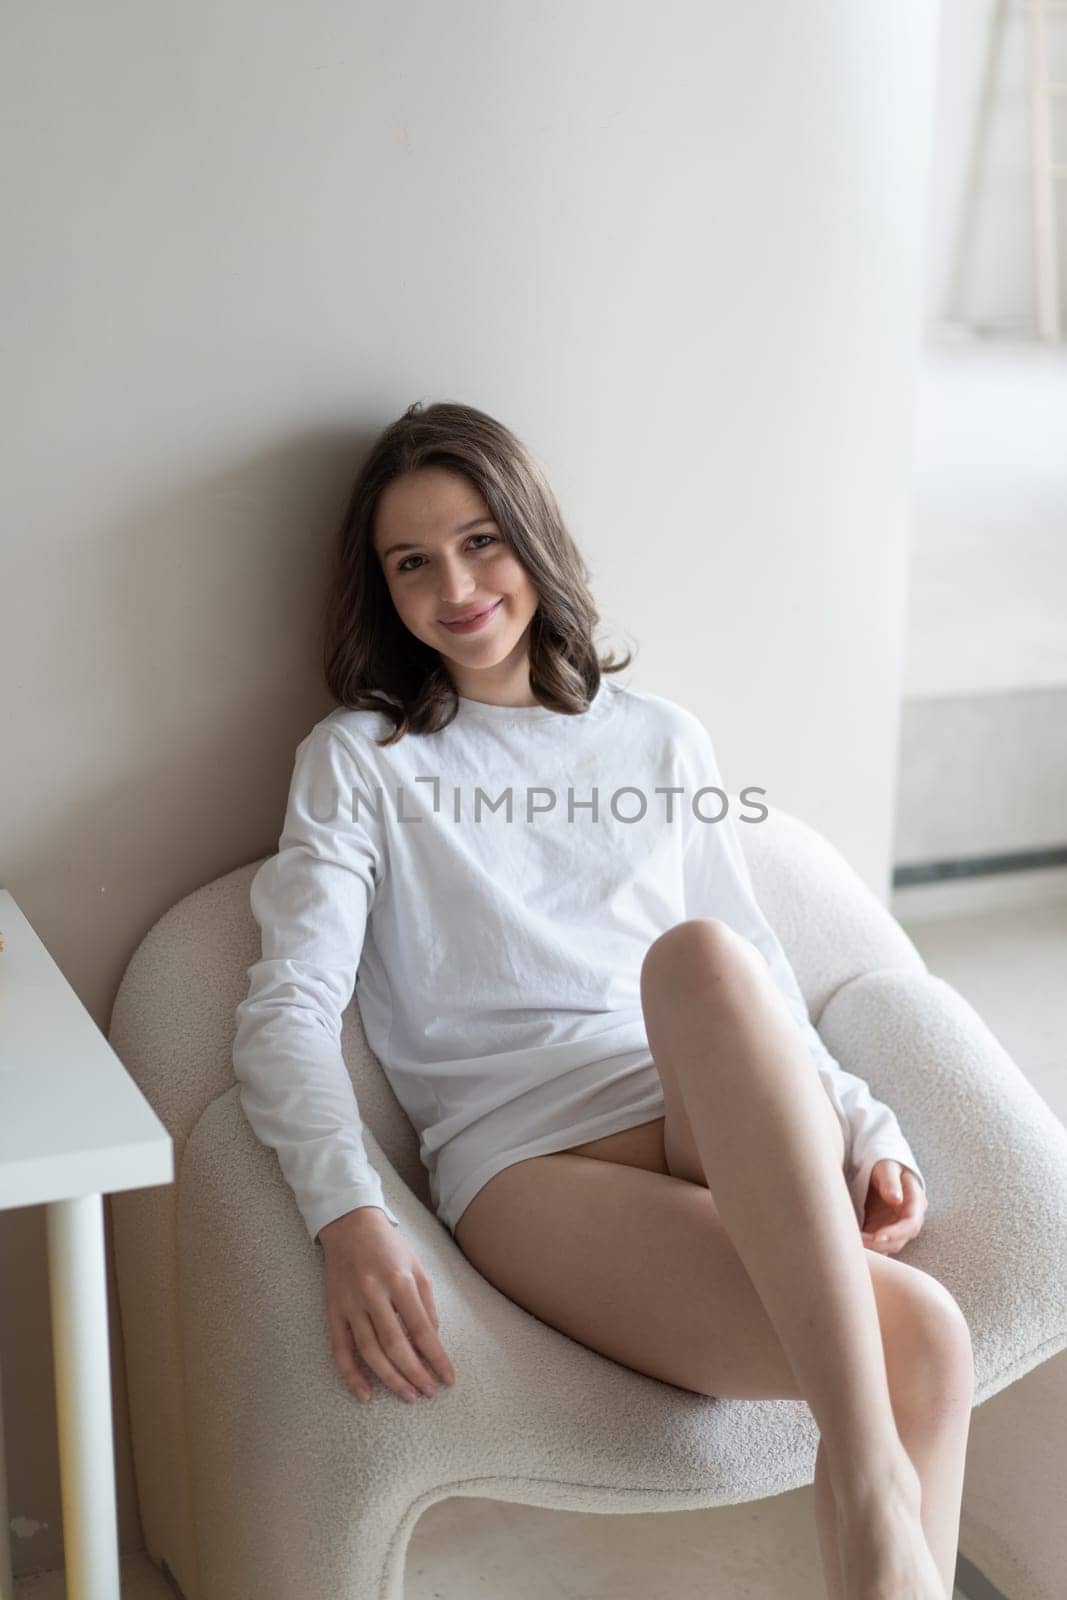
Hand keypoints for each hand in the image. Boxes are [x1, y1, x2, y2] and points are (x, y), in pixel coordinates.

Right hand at [318, 1206, 456, 1403]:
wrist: (349, 1223)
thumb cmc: (389, 1246)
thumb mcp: (416, 1266)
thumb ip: (427, 1304)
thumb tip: (433, 1341)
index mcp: (399, 1280)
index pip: (422, 1330)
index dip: (436, 1358)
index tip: (448, 1379)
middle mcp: (373, 1293)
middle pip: (395, 1345)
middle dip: (415, 1374)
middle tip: (429, 1393)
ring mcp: (350, 1303)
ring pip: (370, 1351)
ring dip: (390, 1379)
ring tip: (408, 1396)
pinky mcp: (333, 1310)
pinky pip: (341, 1350)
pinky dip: (352, 1375)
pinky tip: (366, 1395)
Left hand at [860, 1161, 926, 1254]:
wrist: (882, 1173)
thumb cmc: (887, 1168)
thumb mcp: (887, 1168)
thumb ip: (891, 1181)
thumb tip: (895, 1199)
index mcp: (916, 1202)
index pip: (910, 1223)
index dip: (896, 1233)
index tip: (878, 1237)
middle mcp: (910, 1218)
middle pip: (900, 1240)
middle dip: (880, 1244)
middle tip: (860, 1243)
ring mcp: (897, 1227)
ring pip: (888, 1246)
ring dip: (872, 1248)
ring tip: (853, 1244)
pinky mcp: (884, 1232)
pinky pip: (878, 1245)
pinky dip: (868, 1247)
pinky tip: (854, 1244)